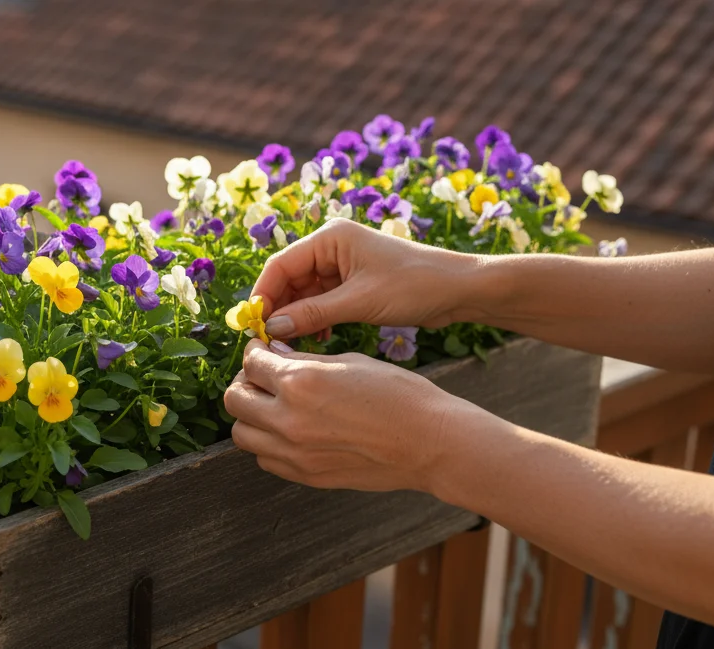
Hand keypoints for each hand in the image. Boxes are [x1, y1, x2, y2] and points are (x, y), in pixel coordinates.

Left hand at [223, 339, 485, 493]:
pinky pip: (265, 458)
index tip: (262, 351)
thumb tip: (275, 355)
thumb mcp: (348, 362)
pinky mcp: (304, 475)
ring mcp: (294, 453)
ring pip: (241, 434)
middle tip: (262, 377)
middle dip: (245, 382)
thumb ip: (304, 361)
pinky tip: (288, 430)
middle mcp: (288, 419)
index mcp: (300, 383)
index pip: (251, 363)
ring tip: (272, 406)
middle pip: (235, 400)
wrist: (429, 442)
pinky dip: (266, 443)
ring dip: (250, 416)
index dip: (254, 352)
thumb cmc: (398, 395)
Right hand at [252, 218, 488, 339]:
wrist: (460, 290)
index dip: (263, 295)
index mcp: (330, 237)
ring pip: (303, 293)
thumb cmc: (415, 285)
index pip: (280, 265)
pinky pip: (321, 301)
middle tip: (271, 341)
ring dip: (298, 318)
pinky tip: (320, 339)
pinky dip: (315, 320)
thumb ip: (312, 314)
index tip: (254, 326)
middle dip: (279, 309)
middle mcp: (331, 247)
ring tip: (295, 345)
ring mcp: (342, 265)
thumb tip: (273, 328)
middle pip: (288, 279)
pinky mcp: (352, 283)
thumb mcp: (359, 302)